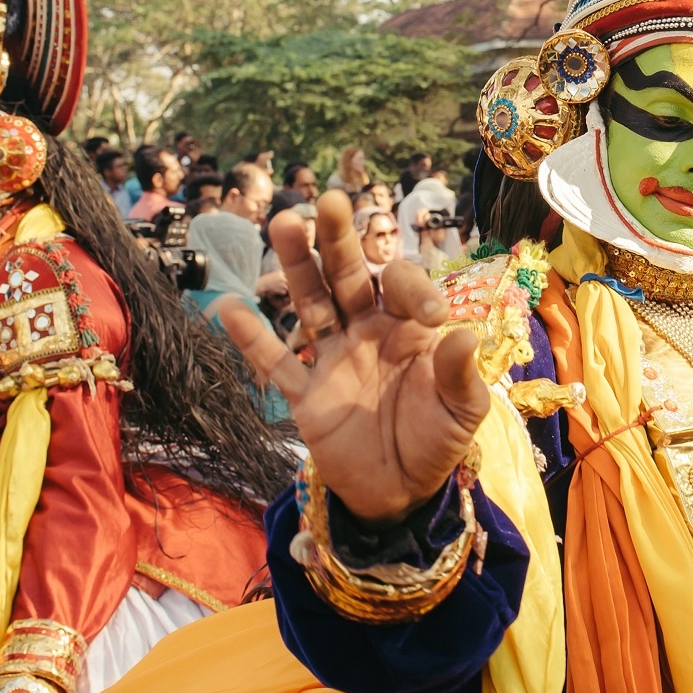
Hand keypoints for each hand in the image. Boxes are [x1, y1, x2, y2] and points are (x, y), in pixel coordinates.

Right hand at [253, 192, 488, 526]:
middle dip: (338, 240)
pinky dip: (252, 339)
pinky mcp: (306, 395)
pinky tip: (229, 307)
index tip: (432, 313)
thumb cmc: (436, 441)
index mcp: (408, 329)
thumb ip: (460, 375)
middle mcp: (366, 331)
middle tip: (330, 200)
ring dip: (296, 266)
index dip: (413, 289)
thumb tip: (463, 334)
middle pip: (348, 276)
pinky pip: (277, 362)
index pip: (403, 288)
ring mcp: (333, 359)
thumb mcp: (463, 412)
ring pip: (310, 304)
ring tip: (282, 223)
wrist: (400, 492)